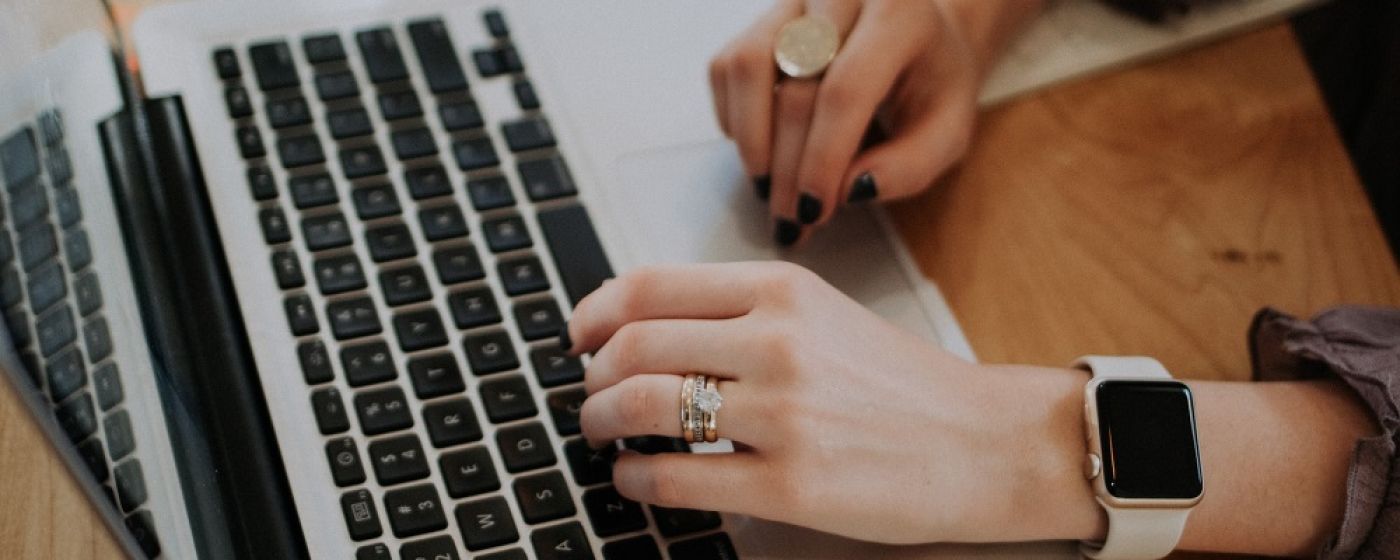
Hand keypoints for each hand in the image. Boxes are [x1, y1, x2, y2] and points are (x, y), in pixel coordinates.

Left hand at [566, 262, 1100, 543]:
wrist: (984, 443)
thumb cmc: (902, 384)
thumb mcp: (823, 315)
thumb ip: (740, 312)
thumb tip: (644, 326)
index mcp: (782, 291)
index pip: (650, 285)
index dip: (594, 311)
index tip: (578, 334)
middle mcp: (778, 343)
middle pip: (634, 345)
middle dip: (591, 375)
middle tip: (588, 393)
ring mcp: (783, 415)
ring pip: (643, 406)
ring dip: (601, 422)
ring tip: (603, 434)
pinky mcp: (790, 485)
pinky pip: (676, 478)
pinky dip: (634, 479)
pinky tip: (635, 479)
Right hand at [709, 0, 986, 245]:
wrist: (917, 34)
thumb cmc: (931, 85)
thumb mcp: (947, 132)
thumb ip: (909, 167)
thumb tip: (850, 192)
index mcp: (899, 15)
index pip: (846, 89)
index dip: (822, 157)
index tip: (814, 211)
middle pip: (795, 86)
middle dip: (788, 168)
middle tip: (790, 220)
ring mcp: (794, 1)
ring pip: (748, 67)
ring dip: (751, 140)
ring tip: (768, 187)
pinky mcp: (762, 17)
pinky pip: (727, 67)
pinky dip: (734, 118)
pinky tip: (762, 150)